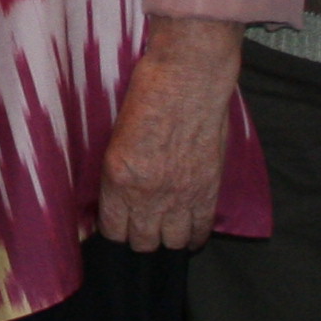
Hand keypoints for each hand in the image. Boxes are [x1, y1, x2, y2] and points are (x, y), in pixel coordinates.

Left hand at [97, 16, 240, 250]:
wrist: (187, 78)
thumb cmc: (147, 93)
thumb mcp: (117, 134)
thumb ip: (119, 169)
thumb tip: (120, 193)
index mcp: (118, 178)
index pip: (112, 229)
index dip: (115, 232)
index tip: (118, 228)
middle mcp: (148, 194)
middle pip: (143, 242)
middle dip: (139, 239)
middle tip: (140, 229)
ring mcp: (180, 196)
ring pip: (173, 242)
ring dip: (167, 239)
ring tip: (165, 231)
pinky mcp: (207, 191)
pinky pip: (201, 230)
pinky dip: (195, 236)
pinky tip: (190, 232)